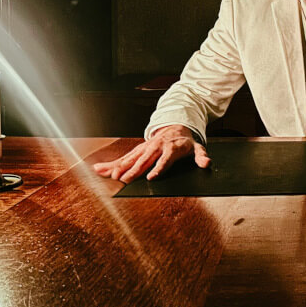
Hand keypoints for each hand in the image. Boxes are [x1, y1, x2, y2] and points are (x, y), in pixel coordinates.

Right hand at [92, 124, 210, 182]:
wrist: (175, 126)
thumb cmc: (185, 142)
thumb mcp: (196, 148)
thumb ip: (201, 156)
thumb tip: (207, 163)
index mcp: (171, 148)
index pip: (165, 159)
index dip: (159, 168)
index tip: (151, 177)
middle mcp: (155, 147)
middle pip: (144, 160)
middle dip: (134, 170)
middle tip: (124, 180)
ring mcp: (145, 148)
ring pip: (131, 158)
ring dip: (120, 167)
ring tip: (111, 176)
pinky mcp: (137, 150)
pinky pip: (124, 157)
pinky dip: (112, 163)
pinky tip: (99, 169)